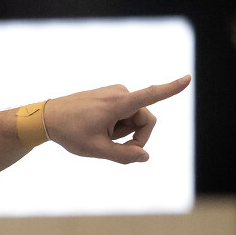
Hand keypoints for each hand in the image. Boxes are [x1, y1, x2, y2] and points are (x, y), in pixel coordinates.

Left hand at [42, 75, 190, 163]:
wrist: (46, 117)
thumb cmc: (69, 133)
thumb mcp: (96, 150)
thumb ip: (123, 155)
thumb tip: (145, 156)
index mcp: (118, 103)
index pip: (150, 95)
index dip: (171, 89)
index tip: (188, 78)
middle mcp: (120, 93)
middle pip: (145, 120)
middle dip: (134, 136)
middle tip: (111, 145)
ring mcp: (115, 92)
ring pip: (133, 118)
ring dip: (122, 131)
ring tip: (99, 133)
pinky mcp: (111, 95)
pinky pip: (124, 113)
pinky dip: (115, 124)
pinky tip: (96, 127)